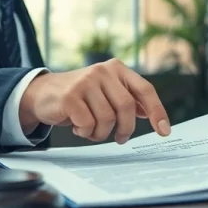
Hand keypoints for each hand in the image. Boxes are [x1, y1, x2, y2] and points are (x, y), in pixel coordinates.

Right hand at [19, 58, 170, 143]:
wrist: (42, 93)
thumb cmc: (80, 96)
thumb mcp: (106, 92)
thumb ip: (127, 99)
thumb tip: (151, 113)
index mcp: (117, 68)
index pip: (145, 89)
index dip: (157, 111)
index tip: (164, 131)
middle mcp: (103, 71)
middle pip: (127, 107)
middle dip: (126, 129)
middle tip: (121, 139)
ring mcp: (85, 82)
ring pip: (107, 118)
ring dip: (101, 133)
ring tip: (91, 130)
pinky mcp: (70, 96)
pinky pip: (88, 124)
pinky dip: (85, 132)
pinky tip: (78, 127)